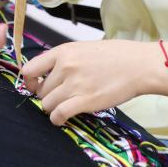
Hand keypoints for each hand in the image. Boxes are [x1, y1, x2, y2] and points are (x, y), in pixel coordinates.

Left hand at [21, 40, 156, 124]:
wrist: (138, 65)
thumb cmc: (114, 56)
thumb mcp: (82, 48)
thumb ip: (64, 60)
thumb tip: (47, 74)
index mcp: (63, 52)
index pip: (29, 68)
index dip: (29, 81)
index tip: (35, 86)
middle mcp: (65, 67)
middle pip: (40, 90)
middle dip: (47, 96)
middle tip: (59, 97)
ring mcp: (74, 84)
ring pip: (47, 104)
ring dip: (52, 108)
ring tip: (63, 106)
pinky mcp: (85, 101)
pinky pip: (59, 114)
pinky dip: (57, 119)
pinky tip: (62, 118)